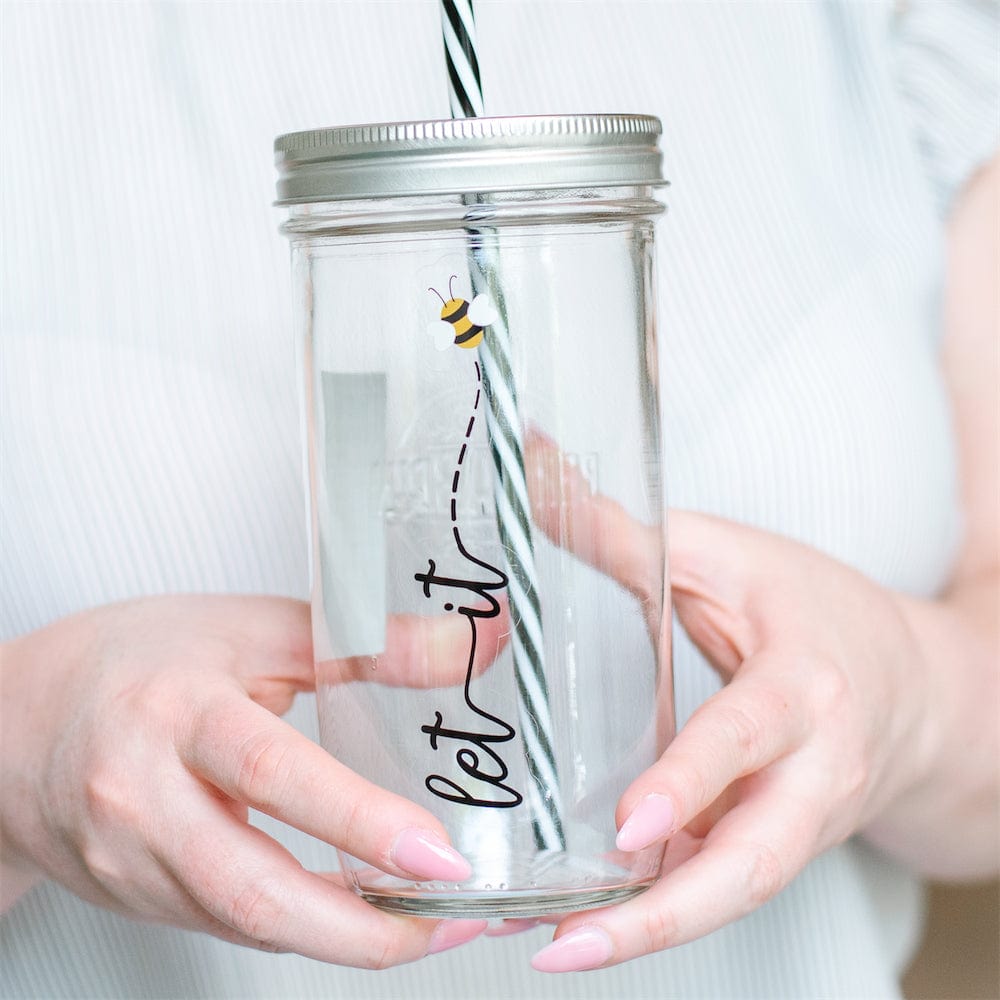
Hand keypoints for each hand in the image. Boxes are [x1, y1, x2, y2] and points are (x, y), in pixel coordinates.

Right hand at [0, 596, 505, 965]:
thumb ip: (363, 642)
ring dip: (346, 937)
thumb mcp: (252, 629)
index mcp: (176, 710)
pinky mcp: (141, 897)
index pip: (271, 770)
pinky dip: (305, 925)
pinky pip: (232, 922)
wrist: (16, 723)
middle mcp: (143, 798)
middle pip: (253, 888)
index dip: (357, 819)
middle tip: (450, 921)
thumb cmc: (134, 661)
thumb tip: (465, 645)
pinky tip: (360, 914)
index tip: (437, 851)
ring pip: (248, 921)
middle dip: (363, 929)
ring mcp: (134, 862)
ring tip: (430, 924)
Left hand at [522, 435, 931, 971]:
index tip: (628, 825)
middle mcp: (814, 771)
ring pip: (735, 894)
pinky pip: (721, 890)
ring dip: (651, 934)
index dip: (692, 781)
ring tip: (556, 952)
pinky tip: (588, 929)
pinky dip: (659, 917)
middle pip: (754, 864)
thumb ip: (630, 532)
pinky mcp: (779, 846)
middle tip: (570, 944)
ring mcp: (801, 822)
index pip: (747, 736)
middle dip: (667, 917)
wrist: (916, 691)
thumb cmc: (818, 613)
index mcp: (805, 687)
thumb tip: (534, 470)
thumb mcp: (730, 557)